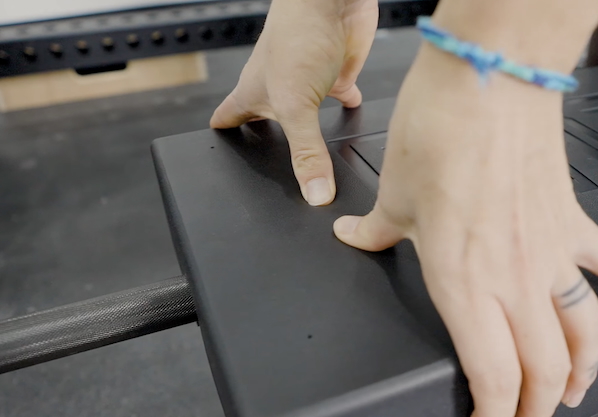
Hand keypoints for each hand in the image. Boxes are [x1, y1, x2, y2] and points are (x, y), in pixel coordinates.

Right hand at [211, 0, 377, 204]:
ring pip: (306, 116)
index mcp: (253, 94)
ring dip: (313, 134)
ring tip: (317, 159)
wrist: (333, 0)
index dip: (223, 140)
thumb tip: (313, 194)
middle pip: (267, 122)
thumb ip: (306, 152)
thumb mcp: (296, 105)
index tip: (223, 162)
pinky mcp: (337, 75)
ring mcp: (308, 83)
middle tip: (274, 170)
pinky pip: (340, 98)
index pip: (228, 120)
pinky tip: (352, 119)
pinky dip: (346, 109)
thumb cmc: (298, 35)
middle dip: (270, 144)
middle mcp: (278, 90)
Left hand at [333, 47, 597, 416]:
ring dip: (584, 372)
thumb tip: (352, 235)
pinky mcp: (575, 228)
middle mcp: (515, 282)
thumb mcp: (395, 194)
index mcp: (463, 285)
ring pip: (585, 336)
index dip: (492, 414)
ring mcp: (553, 258)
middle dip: (536, 408)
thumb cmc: (440, 133)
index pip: (492, 376)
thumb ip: (377, 230)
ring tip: (576, 391)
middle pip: (544, 371)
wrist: (490, 80)